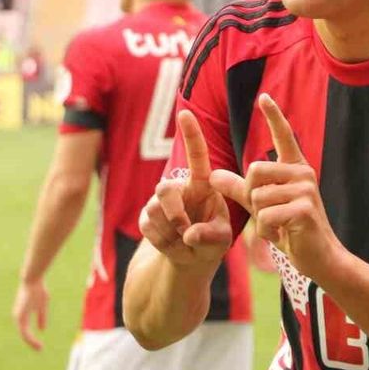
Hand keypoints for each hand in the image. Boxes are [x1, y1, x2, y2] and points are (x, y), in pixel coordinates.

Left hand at [13, 279, 47, 350]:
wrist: (33, 280)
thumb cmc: (37, 290)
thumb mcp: (41, 306)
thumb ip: (41, 317)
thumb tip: (42, 329)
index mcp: (22, 315)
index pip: (26, 330)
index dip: (32, 338)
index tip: (40, 345)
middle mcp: (18, 317)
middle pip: (24, 334)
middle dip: (32, 343)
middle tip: (39, 349)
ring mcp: (18, 317)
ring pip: (24, 335)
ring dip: (32, 342)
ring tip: (39, 348)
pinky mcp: (20, 317)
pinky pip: (25, 332)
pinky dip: (31, 339)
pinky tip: (37, 343)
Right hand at [138, 110, 232, 268]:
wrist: (191, 257)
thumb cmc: (213, 240)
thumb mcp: (222, 240)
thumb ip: (211, 236)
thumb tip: (189, 233)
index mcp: (203, 184)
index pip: (197, 156)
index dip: (191, 134)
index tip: (185, 112)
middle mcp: (180, 187)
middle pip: (165, 190)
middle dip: (173, 214)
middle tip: (185, 232)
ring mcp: (160, 200)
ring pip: (154, 211)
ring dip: (170, 233)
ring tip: (185, 242)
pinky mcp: (146, 216)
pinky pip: (147, 227)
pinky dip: (162, 242)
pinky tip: (173, 245)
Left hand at [211, 94, 344, 282]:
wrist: (318, 256)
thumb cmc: (290, 227)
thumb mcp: (261, 204)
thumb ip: (239, 188)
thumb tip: (212, 175)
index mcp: (295, 167)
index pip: (284, 136)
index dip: (273, 116)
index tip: (263, 97)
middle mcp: (303, 173)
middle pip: (254, 171)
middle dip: (251, 196)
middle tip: (266, 213)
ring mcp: (306, 190)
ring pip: (258, 197)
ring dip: (260, 218)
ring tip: (278, 226)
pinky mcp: (304, 209)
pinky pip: (266, 215)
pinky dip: (266, 231)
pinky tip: (282, 235)